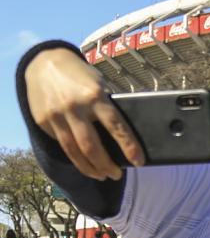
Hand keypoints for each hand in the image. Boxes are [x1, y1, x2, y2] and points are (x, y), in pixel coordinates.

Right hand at [25, 48, 143, 179]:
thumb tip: (123, 138)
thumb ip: (107, 108)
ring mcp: (56, 115)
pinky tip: (83, 161)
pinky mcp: (43, 121)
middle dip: (106, 166)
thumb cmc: (80, 77)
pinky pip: (62, 144)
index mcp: (95, 96)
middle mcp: (74, 107)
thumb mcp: (99, 86)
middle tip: (116, 174)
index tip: (138, 162)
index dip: (129, 147)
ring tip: (100, 175)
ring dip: (89, 168)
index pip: (116, 126)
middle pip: (92, 147)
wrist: (44, 62)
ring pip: (74, 152)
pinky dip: (74, 156)